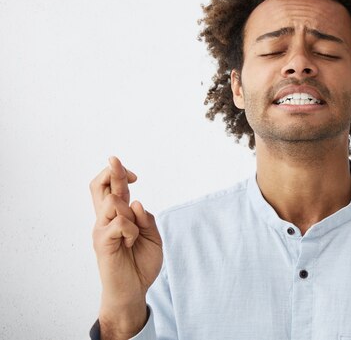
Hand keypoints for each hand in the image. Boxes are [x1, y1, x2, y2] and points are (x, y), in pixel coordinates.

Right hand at [90, 156, 162, 338]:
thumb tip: (136, 202)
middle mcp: (105, 219)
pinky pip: (118, 223)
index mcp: (117, 216)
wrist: (134, 290)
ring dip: (129, 212)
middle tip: (115, 160)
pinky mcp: (102, 243)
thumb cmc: (141, 263)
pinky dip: (131, 229)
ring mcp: (102, 230)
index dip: (119, 175)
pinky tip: (131, 242)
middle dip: (111, 171)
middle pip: (99, 186)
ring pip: (112, 202)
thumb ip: (147, 220)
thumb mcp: (153, 237)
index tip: (134, 176)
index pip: (110, 187)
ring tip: (134, 233)